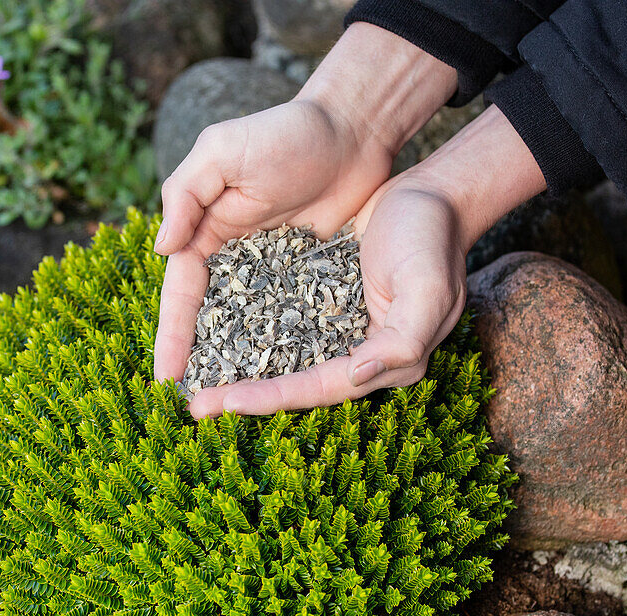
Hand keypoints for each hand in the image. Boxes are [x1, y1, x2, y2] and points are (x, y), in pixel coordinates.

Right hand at [153, 23, 457, 383]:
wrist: (354, 129)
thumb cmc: (285, 132)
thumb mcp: (222, 150)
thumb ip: (186, 194)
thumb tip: (162, 249)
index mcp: (205, 232)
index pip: (182, 293)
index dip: (172, 334)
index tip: (166, 376)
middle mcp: (233, 258)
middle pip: (210, 320)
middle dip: (199, 361)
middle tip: (193, 407)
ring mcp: (272, 271)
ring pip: (249, 327)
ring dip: (239, 364)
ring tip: (234, 407)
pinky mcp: (309, 277)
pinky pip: (293, 319)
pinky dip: (285, 348)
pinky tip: (285, 380)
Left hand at [187, 106, 547, 417]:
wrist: (430, 197)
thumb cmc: (433, 241)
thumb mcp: (429, 289)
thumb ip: (403, 340)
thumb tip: (356, 374)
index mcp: (385, 361)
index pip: (320, 389)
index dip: (272, 398)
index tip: (225, 404)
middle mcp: (356, 355)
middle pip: (293, 384)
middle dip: (244, 396)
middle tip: (194, 406)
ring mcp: (335, 330)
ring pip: (279, 361)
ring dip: (238, 372)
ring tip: (193, 383)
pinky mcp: (318, 304)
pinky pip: (277, 327)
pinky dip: (245, 336)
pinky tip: (210, 339)